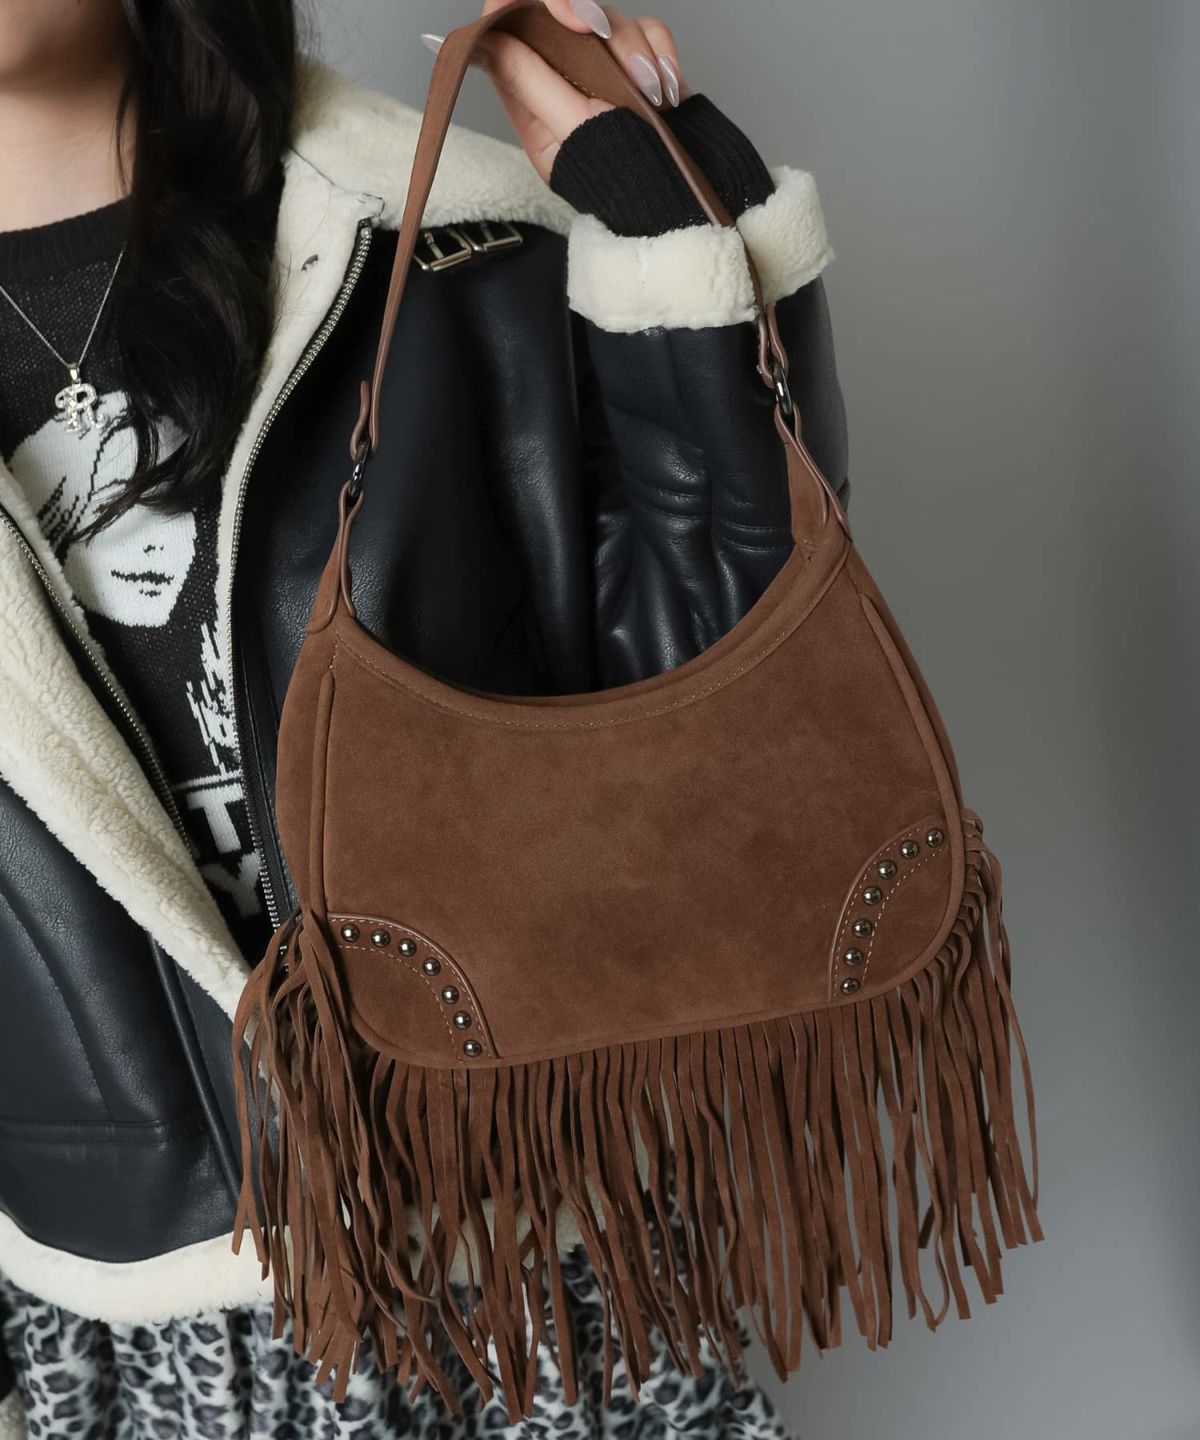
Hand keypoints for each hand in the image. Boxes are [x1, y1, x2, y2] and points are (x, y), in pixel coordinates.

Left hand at [422, 3, 687, 181]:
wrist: (674, 194)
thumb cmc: (618, 176)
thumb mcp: (566, 129)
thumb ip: (527, 80)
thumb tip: (485, 42)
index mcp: (532, 94)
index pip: (511, 29)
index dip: (525, 7)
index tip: (559, 18)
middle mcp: (564, 74)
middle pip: (562, 10)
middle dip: (586, 14)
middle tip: (596, 29)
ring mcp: (602, 65)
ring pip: (609, 18)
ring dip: (632, 48)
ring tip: (649, 91)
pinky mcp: (639, 62)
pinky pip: (649, 31)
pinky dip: (660, 53)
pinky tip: (665, 89)